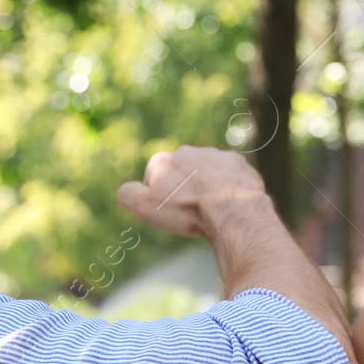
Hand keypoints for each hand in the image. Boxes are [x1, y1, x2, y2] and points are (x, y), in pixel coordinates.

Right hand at [117, 147, 270, 237]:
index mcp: (162, 160)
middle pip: (181, 173)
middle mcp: (186, 151)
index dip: (160, 197)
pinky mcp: (237, 162)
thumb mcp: (145, 207)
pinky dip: (229, 185)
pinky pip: (229, 173)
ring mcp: (213, 154)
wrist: (231, 209)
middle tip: (192, 211)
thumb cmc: (187, 210)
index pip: (154, 178)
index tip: (171, 212)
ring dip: (208, 185)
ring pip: (206, 171)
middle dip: (184, 188)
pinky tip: (231, 201)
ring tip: (213, 208)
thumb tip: (126, 190)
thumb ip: (128, 194)